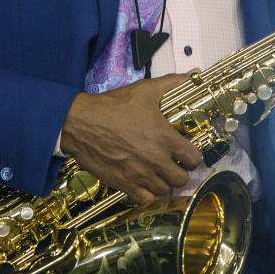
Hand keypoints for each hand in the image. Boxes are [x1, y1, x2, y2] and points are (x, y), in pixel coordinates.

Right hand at [59, 74, 202, 204]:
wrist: (80, 122)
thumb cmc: (112, 106)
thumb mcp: (144, 90)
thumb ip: (172, 83)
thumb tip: (194, 74)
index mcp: (165, 138)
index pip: (194, 159)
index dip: (193, 156)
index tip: (186, 152)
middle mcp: (155, 160)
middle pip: (181, 179)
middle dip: (179, 170)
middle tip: (172, 162)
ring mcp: (140, 175)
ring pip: (164, 190)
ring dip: (163, 181)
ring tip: (157, 171)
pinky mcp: (124, 184)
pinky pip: (146, 199)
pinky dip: (147, 193)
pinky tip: (143, 180)